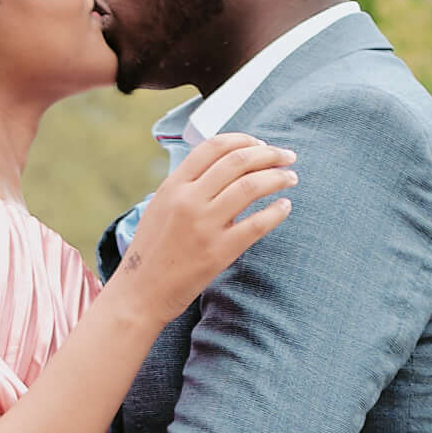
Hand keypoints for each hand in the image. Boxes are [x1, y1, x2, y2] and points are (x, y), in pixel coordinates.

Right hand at [116, 132, 295, 320]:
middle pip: (238, 161)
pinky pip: (257, 224)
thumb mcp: (161, 207)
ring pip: (251, 186)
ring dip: (278, 177)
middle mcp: (188, 200)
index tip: (261, 145)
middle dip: (269, 154)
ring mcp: (204, 225)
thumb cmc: (153, 251)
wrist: (141, 292)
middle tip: (287, 156)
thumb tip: (225, 166)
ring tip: (290, 178)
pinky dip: (276, 211)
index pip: (214, 147)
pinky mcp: (219, 252)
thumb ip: (187, 186)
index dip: (244, 140)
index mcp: (173, 185)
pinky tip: (285, 207)